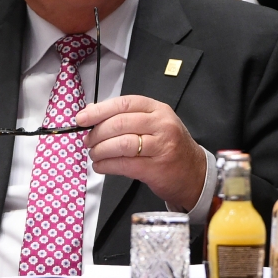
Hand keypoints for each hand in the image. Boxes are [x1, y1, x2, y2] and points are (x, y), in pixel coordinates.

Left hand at [77, 95, 205, 210]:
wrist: (195, 173)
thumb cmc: (170, 147)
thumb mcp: (153, 124)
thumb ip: (126, 116)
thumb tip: (92, 111)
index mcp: (158, 109)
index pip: (125, 103)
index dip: (100, 110)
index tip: (82, 118)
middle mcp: (162, 125)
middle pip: (120, 123)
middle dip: (97, 133)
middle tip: (87, 142)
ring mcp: (161, 146)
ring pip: (121, 144)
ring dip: (100, 150)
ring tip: (94, 155)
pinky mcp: (156, 168)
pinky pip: (124, 164)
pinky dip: (107, 165)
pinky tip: (101, 166)